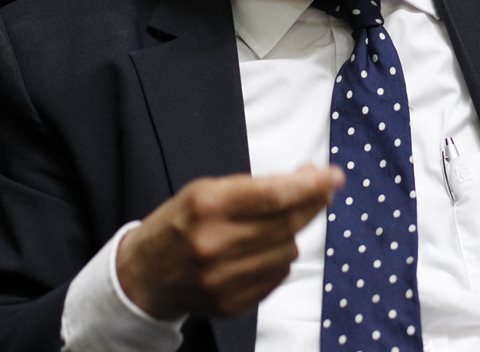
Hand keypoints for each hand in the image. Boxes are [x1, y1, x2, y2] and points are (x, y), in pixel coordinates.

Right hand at [116, 164, 343, 318]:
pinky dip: (278, 257)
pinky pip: (277, 275)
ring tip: (273, 223)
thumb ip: (259, 185)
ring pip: (287, 250)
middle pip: (287, 223)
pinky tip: (262, 248)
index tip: (334, 176)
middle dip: (313, 203)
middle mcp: (215, 244)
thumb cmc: (181, 223)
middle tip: (326, 189)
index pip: (274, 195)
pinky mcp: (232, 304)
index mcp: (207, 206)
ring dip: (291, 232)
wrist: (145, 275)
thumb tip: (310, 177)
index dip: (311, 185)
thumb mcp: (208, 190)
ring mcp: (223, 279)